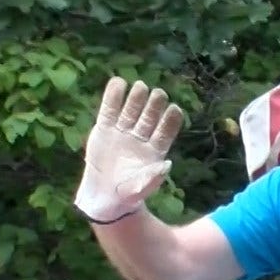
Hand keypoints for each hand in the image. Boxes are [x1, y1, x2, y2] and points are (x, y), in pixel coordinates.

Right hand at [77, 77, 183, 223]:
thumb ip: (153, 177)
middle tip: (159, 93)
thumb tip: (168, 165)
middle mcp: (140, 139)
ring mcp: (122, 133)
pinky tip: (117, 83)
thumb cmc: (127, 194)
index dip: (170, 122)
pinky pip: (108, 111)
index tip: (175, 109)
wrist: (104, 196)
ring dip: (135, 99)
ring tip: (140, 85)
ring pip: (130, 112)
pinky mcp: (104, 129)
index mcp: (154, 152)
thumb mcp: (140, 189)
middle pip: (149, 119)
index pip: (164, 133)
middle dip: (154, 106)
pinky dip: (112, 98)